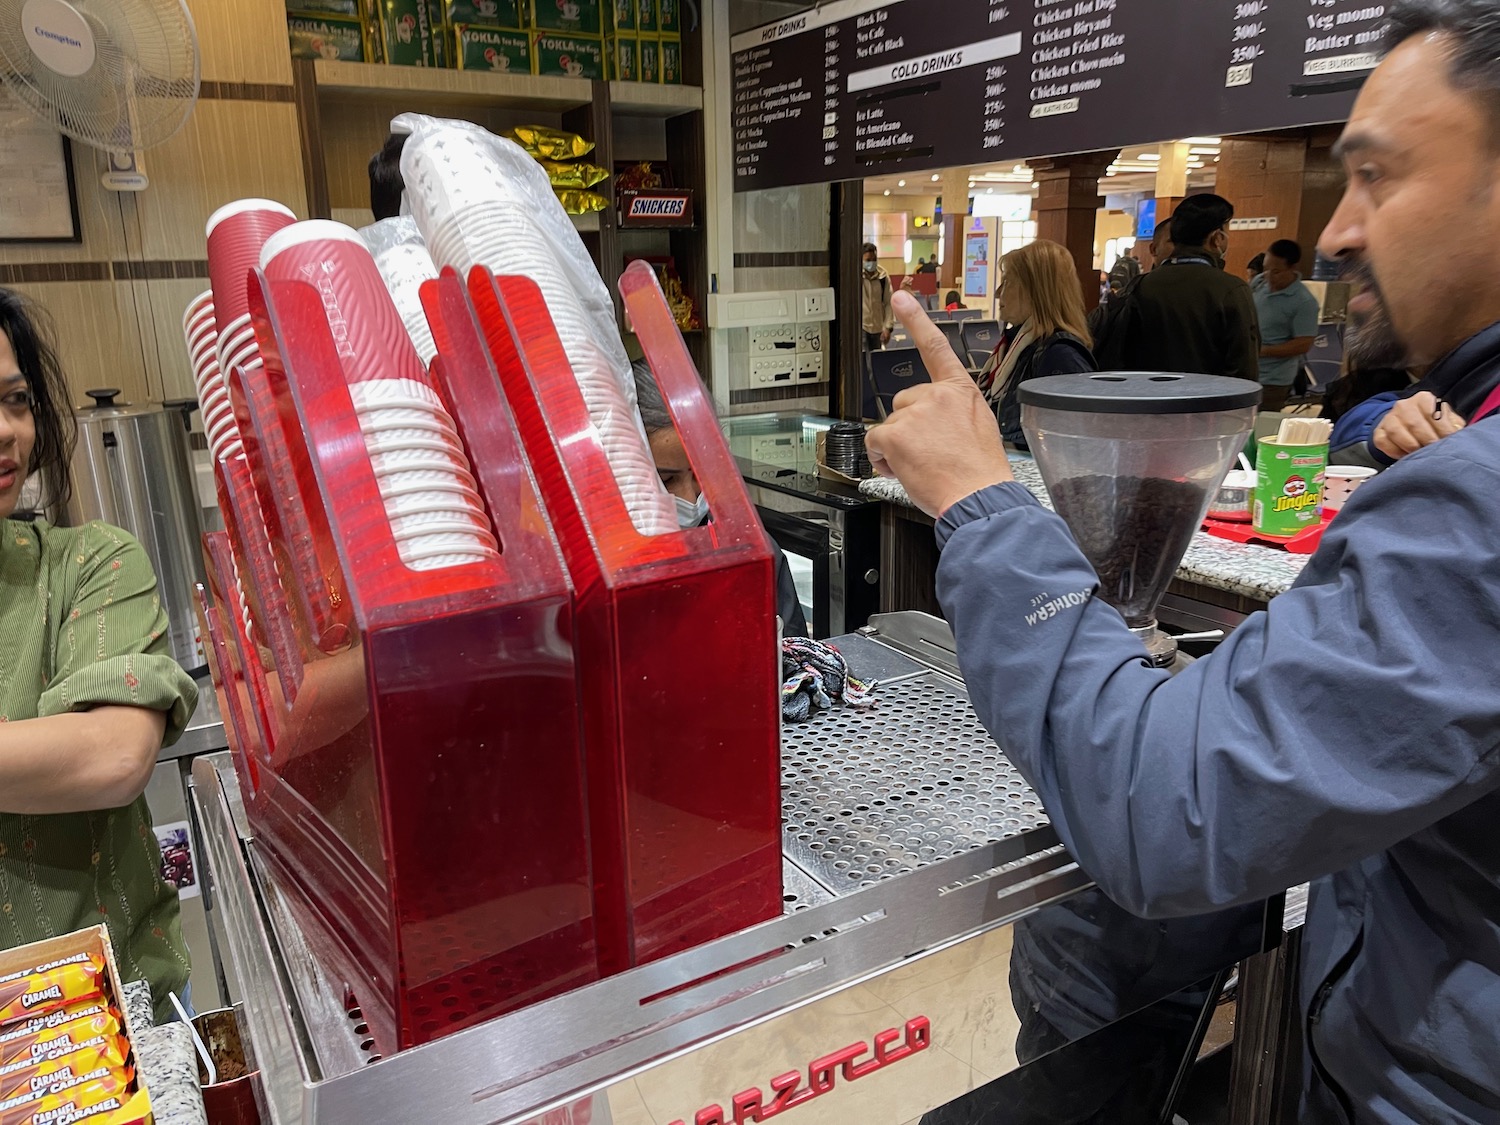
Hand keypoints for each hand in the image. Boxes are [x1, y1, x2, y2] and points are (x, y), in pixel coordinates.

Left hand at [865, 292, 1013, 517]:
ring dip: (898, 445)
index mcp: (960, 391)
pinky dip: (883, 458)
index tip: (901, 298)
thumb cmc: (980, 471)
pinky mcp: (896, 433)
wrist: (980, 496)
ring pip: (890, 426)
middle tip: (930, 451)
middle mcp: (937, 395)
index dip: (916, 320)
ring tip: (924, 463)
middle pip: (904, 403)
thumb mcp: (977, 427)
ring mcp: (915, 412)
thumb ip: (953, 413)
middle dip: (910, 427)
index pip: (935, 347)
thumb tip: (937, 422)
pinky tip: (904, 468)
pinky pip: (875, 442)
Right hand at [1373, 391, 1464, 459]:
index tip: (1449, 443)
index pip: (1433, 414)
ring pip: (1397, 433)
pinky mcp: (1379, 432)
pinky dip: (1395, 452)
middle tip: (1435, 453)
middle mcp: (1404, 405)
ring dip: (1411, 447)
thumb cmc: (1433, 424)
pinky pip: (1384, 443)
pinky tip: (1406, 455)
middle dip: (1427, 441)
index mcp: (1424, 399)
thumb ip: (1454, 426)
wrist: (1409, 423)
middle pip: (1414, 424)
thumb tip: (1458, 437)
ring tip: (1420, 455)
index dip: (1443, 431)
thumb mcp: (1448, 420)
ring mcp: (1389, 418)